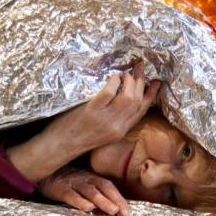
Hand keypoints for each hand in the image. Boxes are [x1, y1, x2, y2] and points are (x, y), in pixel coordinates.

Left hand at [7, 58, 160, 182]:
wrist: (60, 146)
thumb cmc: (78, 136)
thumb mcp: (103, 132)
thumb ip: (114, 119)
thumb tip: (121, 98)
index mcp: (120, 131)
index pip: (142, 111)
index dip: (150, 95)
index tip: (155, 82)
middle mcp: (116, 127)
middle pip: (136, 101)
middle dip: (140, 82)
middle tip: (138, 68)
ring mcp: (105, 120)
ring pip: (126, 97)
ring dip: (127, 81)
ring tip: (123, 73)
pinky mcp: (92, 112)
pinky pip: (108, 93)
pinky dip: (113, 82)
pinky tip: (112, 77)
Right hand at [39, 167, 131, 215]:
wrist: (43, 171)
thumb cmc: (66, 182)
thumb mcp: (82, 185)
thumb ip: (96, 196)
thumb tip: (113, 212)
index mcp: (92, 179)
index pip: (109, 188)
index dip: (120, 199)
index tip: (129, 214)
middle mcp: (85, 179)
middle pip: (104, 188)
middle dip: (116, 200)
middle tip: (125, 214)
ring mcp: (73, 183)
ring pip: (90, 191)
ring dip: (102, 200)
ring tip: (113, 211)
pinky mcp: (60, 189)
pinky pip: (71, 194)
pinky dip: (80, 201)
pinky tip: (88, 208)